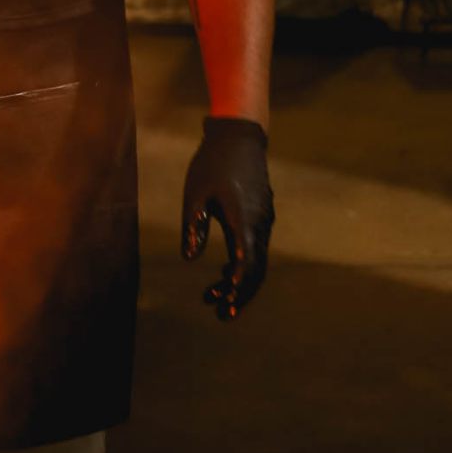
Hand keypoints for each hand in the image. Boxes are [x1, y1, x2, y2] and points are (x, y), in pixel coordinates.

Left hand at [180, 115, 273, 319]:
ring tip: (212, 298)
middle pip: (255, 270)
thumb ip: (193, 226)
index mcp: (245, 220)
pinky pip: (253, 249)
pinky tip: (221, 275)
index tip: (224, 304)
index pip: (246, 263)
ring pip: (255, 261)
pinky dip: (240, 265)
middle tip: (220, 314)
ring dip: (237, 281)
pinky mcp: (259, 217)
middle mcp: (260, 225)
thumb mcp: (194, 194)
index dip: (237, 287)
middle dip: (239, 294)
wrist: (239, 138)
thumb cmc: (212, 164)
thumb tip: (189, 258)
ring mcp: (262, 221)